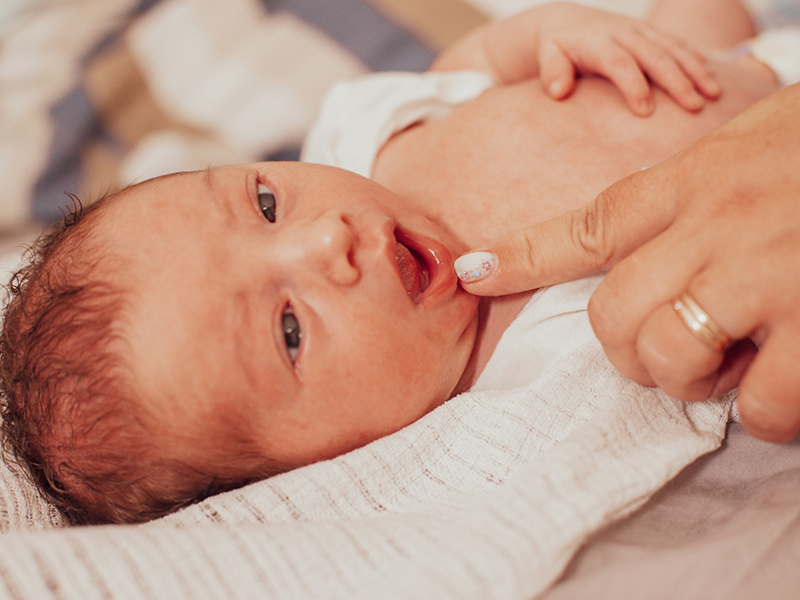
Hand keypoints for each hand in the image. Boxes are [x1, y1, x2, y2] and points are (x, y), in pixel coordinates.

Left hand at [430, 2, 719, 114]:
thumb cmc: (556, 48)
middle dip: (677, 81)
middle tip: (694, 108)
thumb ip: (552, 72)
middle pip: (655, 56)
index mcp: (598, 42)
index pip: (619, 63)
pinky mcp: (652, 33)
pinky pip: (679, 44)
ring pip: (674, 48)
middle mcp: (624, 33)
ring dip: (696, 70)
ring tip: (713, 95)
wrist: (565, 21)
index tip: (646, 112)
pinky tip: (713, 78)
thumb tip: (557, 91)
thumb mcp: (547, 56)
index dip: (633, 86)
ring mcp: (641, 31)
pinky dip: (698, 60)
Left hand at [454, 83, 799, 441]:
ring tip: (734, 361)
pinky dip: (771, 412)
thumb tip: (652, 241)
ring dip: (693, 380)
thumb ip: (693, 187)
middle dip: (633, 352)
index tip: (469, 272)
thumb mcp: (750, 144)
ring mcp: (766, 271)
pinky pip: (762, 404)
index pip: (584, 224)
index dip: (518, 254)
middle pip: (611, 316)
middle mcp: (715, 223)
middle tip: (678, 349)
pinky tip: (792, 384)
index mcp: (693, 181)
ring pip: (668, 357)